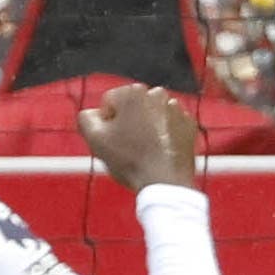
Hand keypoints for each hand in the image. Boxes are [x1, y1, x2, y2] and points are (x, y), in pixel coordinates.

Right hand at [77, 84, 200, 192]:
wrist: (165, 182)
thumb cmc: (129, 160)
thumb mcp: (95, 139)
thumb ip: (86, 118)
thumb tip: (91, 114)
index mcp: (132, 92)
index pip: (110, 104)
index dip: (106, 124)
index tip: (113, 141)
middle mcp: (157, 94)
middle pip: (132, 107)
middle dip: (128, 122)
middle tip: (127, 147)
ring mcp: (176, 109)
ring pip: (152, 116)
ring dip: (146, 128)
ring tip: (144, 151)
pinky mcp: (189, 125)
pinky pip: (169, 126)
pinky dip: (164, 135)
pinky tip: (159, 152)